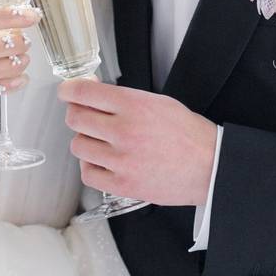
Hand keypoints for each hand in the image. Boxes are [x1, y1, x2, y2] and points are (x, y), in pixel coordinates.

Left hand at [58, 79, 217, 206]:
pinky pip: (88, 173)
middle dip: (78, 115)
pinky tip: (105, 162)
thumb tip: (92, 94)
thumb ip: (123, 99)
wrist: (209, 166)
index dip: (69, 90)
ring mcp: (121, 160)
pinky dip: (92, 166)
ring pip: (78, 146)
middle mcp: (123, 131)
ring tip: (103, 143)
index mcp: (133, 105)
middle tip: (87, 118)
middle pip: (75, 119)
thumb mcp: (158, 102)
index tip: (67, 92)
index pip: (84, 92)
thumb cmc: (188, 135)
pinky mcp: (122, 184)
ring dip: (87, 142)